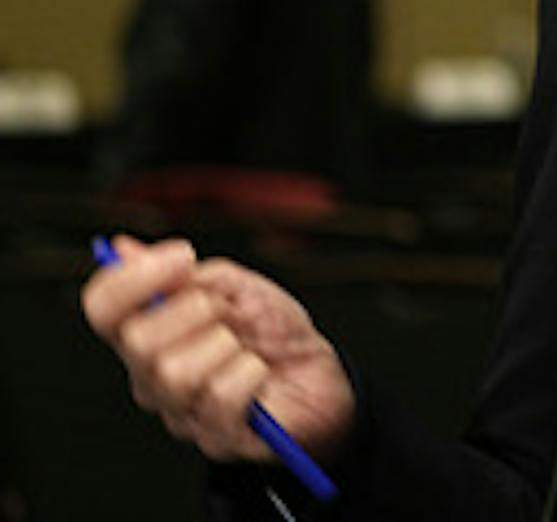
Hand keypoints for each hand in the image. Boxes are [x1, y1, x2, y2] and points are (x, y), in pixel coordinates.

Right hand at [80, 235, 355, 463]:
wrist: (321, 375)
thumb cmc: (273, 331)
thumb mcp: (237, 288)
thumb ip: (185, 276)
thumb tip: (124, 250)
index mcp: (149, 334)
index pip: (103, 309)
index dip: (132, 279)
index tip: (182, 255)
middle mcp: (152, 377)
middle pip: (138, 341)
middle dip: (196, 311)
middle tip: (228, 311)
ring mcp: (181, 412)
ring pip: (175, 373)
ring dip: (226, 345)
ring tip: (246, 348)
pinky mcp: (215, 438)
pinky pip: (220, 397)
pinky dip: (250, 372)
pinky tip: (259, 374)